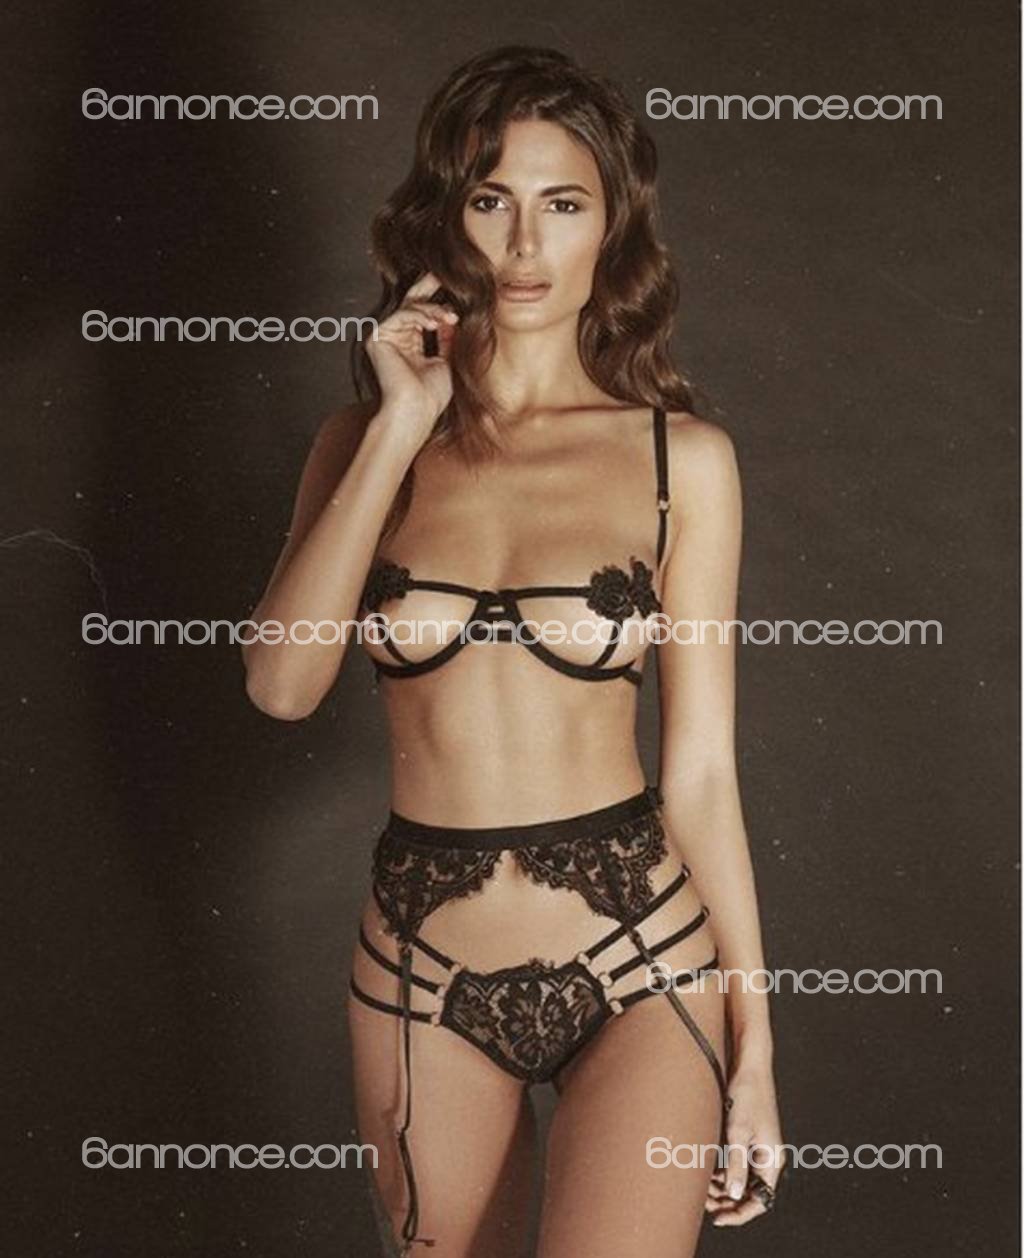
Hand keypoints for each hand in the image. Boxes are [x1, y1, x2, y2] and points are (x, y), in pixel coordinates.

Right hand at [365, 271, 458, 451]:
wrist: (416, 411)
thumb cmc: (431, 396)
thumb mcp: (446, 360)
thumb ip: (446, 338)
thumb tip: (452, 318)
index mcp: (409, 346)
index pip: (421, 316)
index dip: (436, 302)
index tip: (456, 289)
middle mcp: (394, 339)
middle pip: (411, 304)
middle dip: (428, 287)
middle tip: (444, 273)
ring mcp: (384, 338)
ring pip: (409, 309)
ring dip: (433, 310)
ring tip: (450, 317)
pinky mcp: (378, 337)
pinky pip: (401, 316)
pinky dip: (420, 315)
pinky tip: (437, 321)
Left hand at [706, 1061, 784, 1226]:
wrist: (749, 1065)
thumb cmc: (747, 1093)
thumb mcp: (737, 1131)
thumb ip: (736, 1164)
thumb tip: (733, 1195)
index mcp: (771, 1158)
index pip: (761, 1200)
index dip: (740, 1213)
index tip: (718, 1218)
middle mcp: (767, 1156)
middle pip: (751, 1192)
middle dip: (728, 1201)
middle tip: (704, 1203)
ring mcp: (758, 1147)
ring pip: (742, 1179)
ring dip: (724, 1187)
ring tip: (702, 1189)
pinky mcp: (748, 1138)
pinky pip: (738, 1164)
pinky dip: (723, 1172)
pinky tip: (707, 1172)